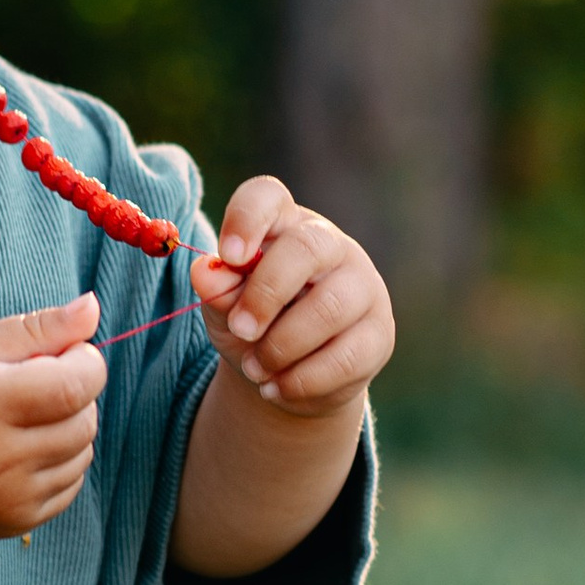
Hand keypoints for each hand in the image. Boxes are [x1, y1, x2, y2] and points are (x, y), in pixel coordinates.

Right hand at [0, 294, 106, 539]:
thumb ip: (34, 328)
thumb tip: (93, 309)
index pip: (74, 385)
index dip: (85, 362)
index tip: (65, 352)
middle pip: (83, 421)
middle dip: (75, 393)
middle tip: (33, 383)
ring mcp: (7, 498)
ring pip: (83, 453)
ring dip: (68, 427)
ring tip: (22, 417)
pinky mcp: (15, 522)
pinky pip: (71, 484)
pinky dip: (59, 460)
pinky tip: (19, 448)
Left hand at [191, 177, 393, 413]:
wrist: (291, 375)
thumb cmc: (256, 323)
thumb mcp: (225, 308)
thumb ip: (217, 289)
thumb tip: (206, 273)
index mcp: (283, 225)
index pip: (268, 196)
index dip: (247, 220)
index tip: (229, 256)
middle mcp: (330, 246)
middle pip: (305, 248)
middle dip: (266, 293)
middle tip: (240, 329)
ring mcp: (362, 288)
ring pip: (329, 308)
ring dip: (281, 346)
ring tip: (254, 368)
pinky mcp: (378, 335)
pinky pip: (345, 357)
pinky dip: (301, 380)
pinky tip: (276, 388)